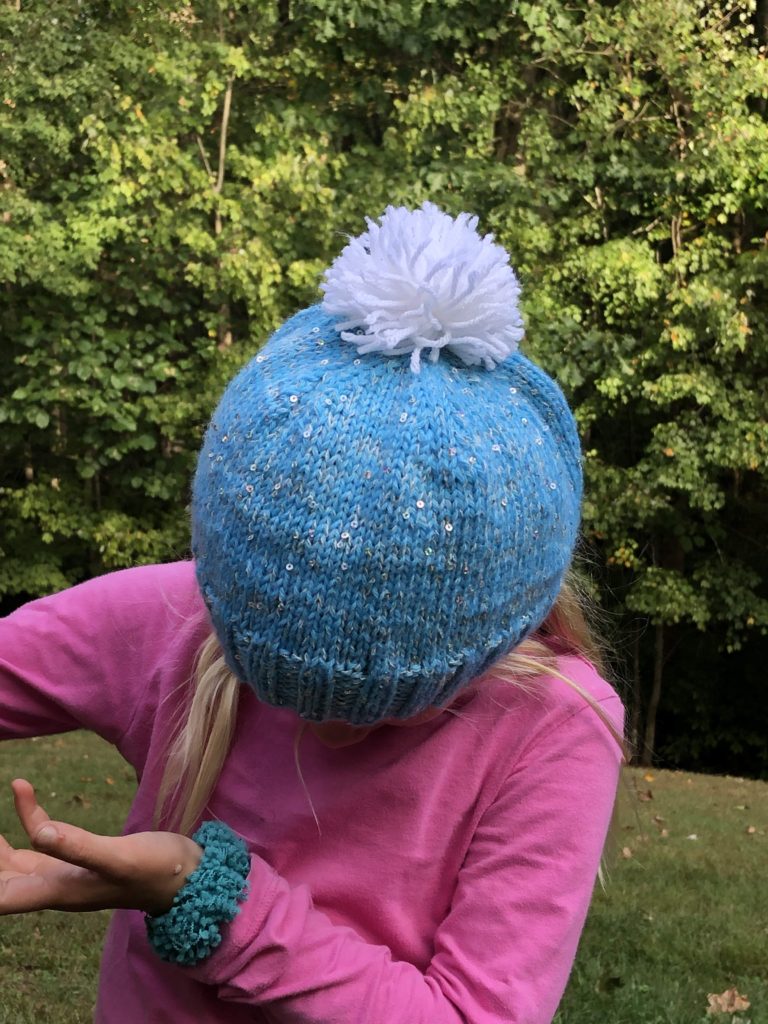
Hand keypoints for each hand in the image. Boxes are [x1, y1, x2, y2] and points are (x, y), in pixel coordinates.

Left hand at [0, 779, 201, 916]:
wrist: (189, 877)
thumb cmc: (159, 870)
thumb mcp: (122, 856)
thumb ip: (80, 846)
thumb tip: (37, 832)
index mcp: (59, 891)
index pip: (2, 897)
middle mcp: (55, 887)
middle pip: (2, 879)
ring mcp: (64, 874)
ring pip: (13, 860)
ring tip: (13, 792)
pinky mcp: (78, 861)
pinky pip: (39, 843)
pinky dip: (28, 819)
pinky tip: (25, 791)